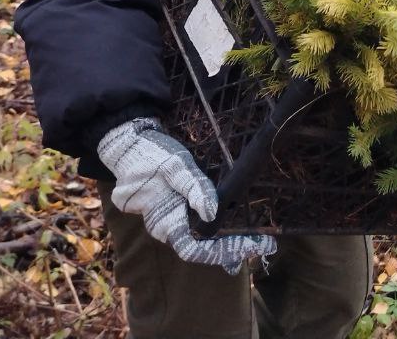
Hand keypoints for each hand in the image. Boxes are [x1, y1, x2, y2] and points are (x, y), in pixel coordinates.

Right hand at [98, 118, 277, 272]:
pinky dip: (219, 230)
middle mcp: (166, 227)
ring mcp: (170, 219)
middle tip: (266, 243)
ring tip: (258, 241)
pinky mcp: (176, 209)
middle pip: (202, 249)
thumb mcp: (176, 166)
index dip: (226, 252)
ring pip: (201, 239)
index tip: (256, 245)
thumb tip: (213, 214)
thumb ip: (194, 189)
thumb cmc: (151, 155)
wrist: (129, 144)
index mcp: (165, 221)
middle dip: (233, 250)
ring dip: (227, 242)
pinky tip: (237, 228)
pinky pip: (198, 226)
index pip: (197, 250)